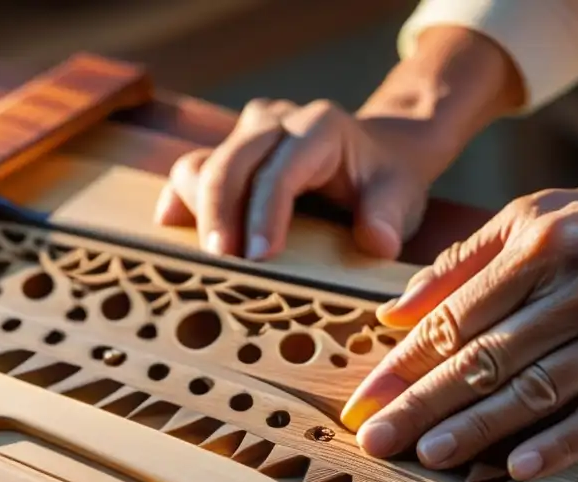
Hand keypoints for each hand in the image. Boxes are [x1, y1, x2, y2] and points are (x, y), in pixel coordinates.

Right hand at [154, 98, 432, 260]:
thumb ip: (389, 217)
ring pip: (202, 163)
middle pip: (231, 162)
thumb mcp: (401, 196)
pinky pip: (192, 171)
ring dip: (198, 211)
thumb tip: (376, 242)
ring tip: (208, 260)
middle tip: (220, 264)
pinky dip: (183, 201)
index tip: (258, 257)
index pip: (281, 171)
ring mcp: (248, 133)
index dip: (264, 214)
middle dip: (220, 214)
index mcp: (320, 128)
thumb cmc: (388, 179)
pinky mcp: (229, 150)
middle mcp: (277, 121)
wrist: (380, 152)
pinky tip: (176, 231)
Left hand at [340, 185, 577, 479]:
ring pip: (535, 386)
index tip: (362, 397)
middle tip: (373, 440)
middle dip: (420, 403)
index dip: (403, 361)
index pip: (454, 312)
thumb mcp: (561, 213)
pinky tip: (521, 469)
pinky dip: (562, 442)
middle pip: (483, 354)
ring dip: (477, 428)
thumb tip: (400, 310)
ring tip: (428, 458)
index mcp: (543, 237)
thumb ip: (475, 256)